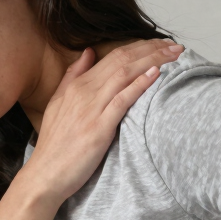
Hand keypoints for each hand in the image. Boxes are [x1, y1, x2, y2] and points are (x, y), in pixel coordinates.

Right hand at [26, 39, 182, 204]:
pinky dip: (139, 85)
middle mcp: (84, 92)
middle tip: (175, 46)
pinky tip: (155, 73)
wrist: (45, 175)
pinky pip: (121, 100)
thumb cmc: (54, 146)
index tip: (160, 44)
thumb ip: (72, 76)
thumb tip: (89, 53)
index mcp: (76, 85)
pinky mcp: (98, 128)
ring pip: (125, 74)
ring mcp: (91, 109)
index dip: (140, 47)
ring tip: (174, 54)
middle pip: (122, 60)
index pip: (113, 56)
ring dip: (152, 60)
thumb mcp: (57, 103)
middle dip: (152, 49)